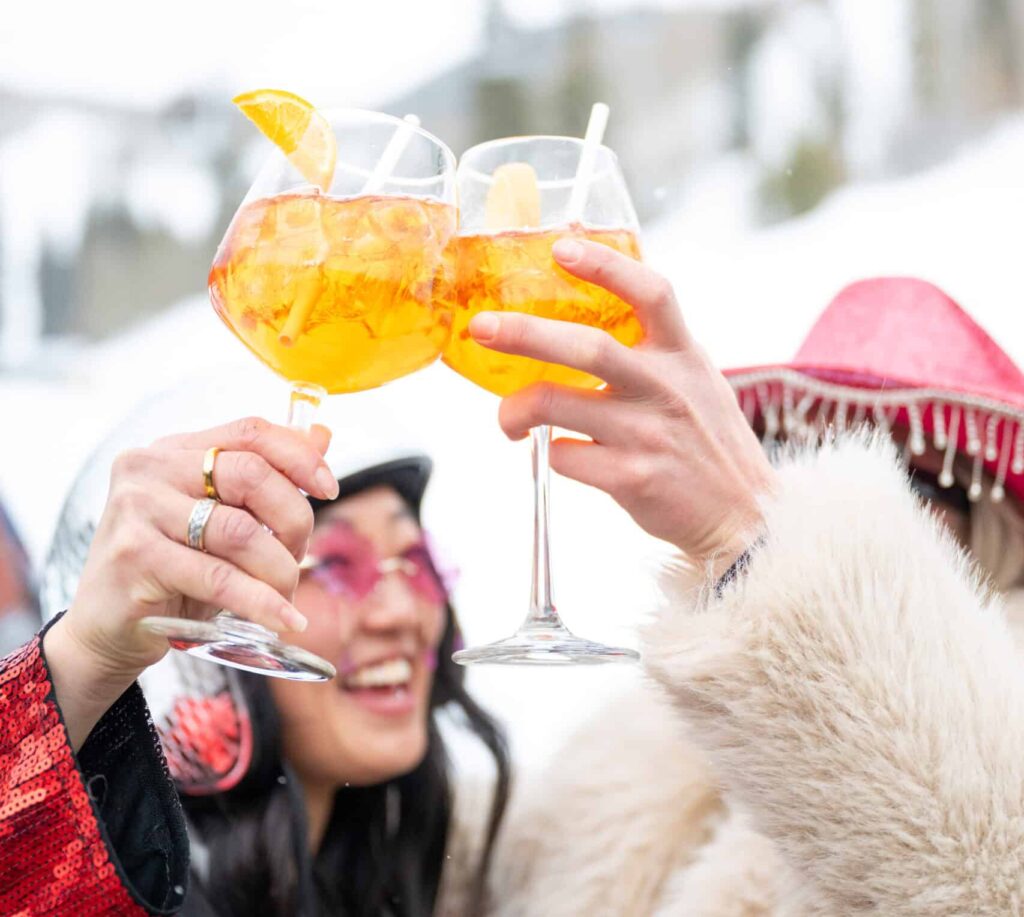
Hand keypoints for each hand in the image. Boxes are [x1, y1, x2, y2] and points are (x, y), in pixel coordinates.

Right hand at [44, 416, 336, 746]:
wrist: (105, 627)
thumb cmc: (172, 568)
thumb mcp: (218, 518)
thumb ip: (266, 476)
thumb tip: (323, 436)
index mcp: (173, 450)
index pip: (250, 432)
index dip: (300, 456)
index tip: (331, 489)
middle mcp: (150, 469)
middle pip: (252, 475)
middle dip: (294, 520)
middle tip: (301, 555)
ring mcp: (137, 510)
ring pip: (241, 532)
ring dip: (280, 569)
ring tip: (287, 593)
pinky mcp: (135, 558)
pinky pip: (220, 579)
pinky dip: (262, 603)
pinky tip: (286, 619)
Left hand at [470, 238, 774, 567]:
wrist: (743, 516)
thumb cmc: (707, 442)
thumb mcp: (696, 380)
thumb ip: (654, 349)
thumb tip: (587, 316)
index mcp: (683, 355)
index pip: (651, 292)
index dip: (605, 265)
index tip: (560, 248)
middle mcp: (666, 388)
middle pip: (587, 347)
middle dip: (524, 333)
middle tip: (482, 327)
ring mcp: (648, 434)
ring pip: (555, 404)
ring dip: (515, 409)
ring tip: (507, 419)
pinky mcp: (631, 478)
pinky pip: (564, 456)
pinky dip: (548, 454)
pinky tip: (556, 454)